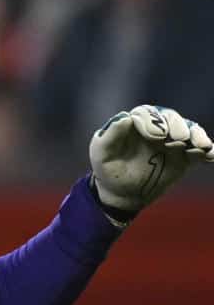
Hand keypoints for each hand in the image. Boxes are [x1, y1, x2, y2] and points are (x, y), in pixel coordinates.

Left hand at [88, 104, 213, 221]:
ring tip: (200, 146)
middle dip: (177, 126)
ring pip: (189, 130)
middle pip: (171, 118)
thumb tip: (124, 117)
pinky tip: (211, 155)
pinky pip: (200, 150)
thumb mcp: (101, 154)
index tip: (157, 137)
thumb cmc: (108, 169)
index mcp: (136, 123)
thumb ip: (110, 136)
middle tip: (179, 138)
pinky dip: (208, 150)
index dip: (153, 122)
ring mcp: (173, 140)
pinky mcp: (185, 155)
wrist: (122, 192)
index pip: (147, 113)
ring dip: (197, 136)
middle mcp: (157, 127)